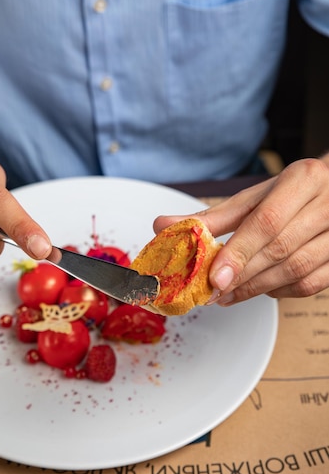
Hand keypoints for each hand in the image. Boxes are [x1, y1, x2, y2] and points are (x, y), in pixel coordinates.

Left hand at [154, 157, 328, 304]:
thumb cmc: (289, 195)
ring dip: (257, 288)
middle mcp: (327, 203)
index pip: (267, 221)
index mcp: (302, 178)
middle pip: (280, 249)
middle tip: (212, 292)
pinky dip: (281, 291)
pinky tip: (260, 289)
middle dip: (242, 275)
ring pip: (297, 270)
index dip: (238, 252)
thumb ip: (211, 216)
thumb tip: (161, 225)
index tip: (214, 277)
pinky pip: (311, 284)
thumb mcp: (253, 197)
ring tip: (228, 295)